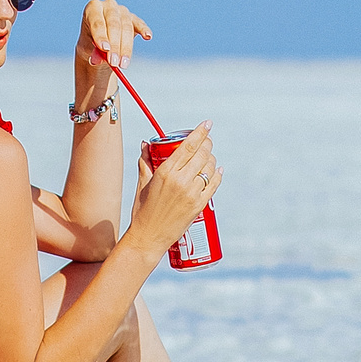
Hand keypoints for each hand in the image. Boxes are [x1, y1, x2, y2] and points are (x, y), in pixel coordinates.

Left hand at [74, 0, 152, 107]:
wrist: (99, 42)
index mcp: (92, 8)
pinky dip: (144, 30)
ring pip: (126, 28)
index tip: (105, 49)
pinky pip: (139, 24)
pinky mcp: (133, 18)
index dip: (101, 36)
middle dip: (115, 45)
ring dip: (126, 48)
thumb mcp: (88, 48)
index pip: (97, 22)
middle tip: (114, 63)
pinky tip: (147, 36)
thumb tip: (98, 60)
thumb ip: (93, 52)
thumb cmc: (91, 43)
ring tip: (123, 64)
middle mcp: (108, 5)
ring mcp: (122, 10)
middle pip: (113, 25)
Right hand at [131, 122, 219, 252]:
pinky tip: (218, 169)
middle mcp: (181, 181)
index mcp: (165, 172)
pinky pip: (214, 185)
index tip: (207, 124)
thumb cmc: (142, 211)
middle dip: (207, 144)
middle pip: (202, 154)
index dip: (200, 132)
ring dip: (211, 159)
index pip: (188, 146)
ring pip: (209, 168)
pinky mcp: (199, 205)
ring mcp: (192, 193)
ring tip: (208, 157)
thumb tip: (145, 144)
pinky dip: (217, 175)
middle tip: (207, 141)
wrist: (148, 237)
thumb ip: (145, 162)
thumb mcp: (142, 184)